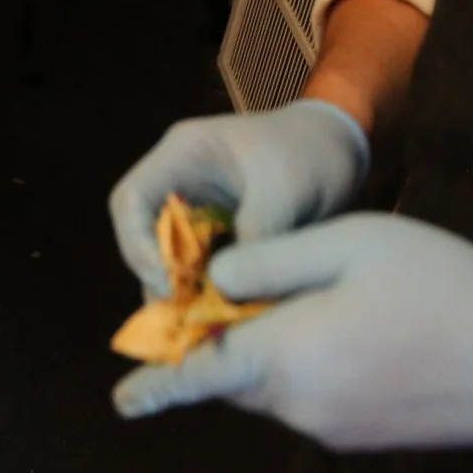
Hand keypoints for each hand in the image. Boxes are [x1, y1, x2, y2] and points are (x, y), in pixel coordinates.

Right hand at [108, 99, 369, 298]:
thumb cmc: (310, 151)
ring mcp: (197, 210)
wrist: (341, 146)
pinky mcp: (218, 234)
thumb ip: (258, 232)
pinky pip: (198, 269)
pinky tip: (224, 319)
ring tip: (203, 326)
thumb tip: (233, 288)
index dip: (137, 245)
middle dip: (159, 279)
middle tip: (184, 318)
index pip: (131, 200)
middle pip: (143, 236)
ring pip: (169, 259)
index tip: (166, 284)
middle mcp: (180, 183)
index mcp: (183, 155)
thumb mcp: (287, 187)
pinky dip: (206, 293)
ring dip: (182, 293)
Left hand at [112, 212, 472, 453]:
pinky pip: (310, 399)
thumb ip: (270, 263)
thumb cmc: (434, 286)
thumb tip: (216, 282)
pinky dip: (304, 368)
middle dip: (223, 345)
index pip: (199, 372)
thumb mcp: (346, 245)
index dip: (156, 381)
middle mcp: (297, 403)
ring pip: (274, 386)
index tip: (120, 397)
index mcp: (283, 355)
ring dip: (268, 352)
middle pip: (235, 375)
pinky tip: (343, 330)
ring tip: (296, 303)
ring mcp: (330, 426)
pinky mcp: (361, 434)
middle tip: (222, 304)